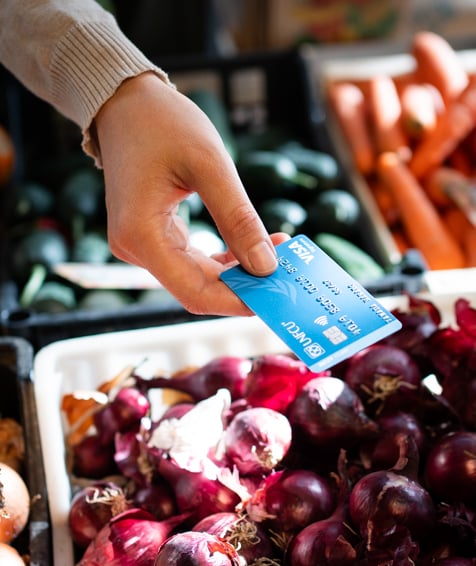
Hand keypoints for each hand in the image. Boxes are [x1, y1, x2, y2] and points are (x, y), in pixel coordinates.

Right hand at [94, 72, 288, 315]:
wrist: (125, 104)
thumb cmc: (162, 124)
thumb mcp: (210, 165)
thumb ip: (238, 219)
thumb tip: (266, 266)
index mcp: (141, 235)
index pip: (194, 292)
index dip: (237, 301)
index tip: (277, 294)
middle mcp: (134, 249)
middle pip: (197, 288)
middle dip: (244, 284)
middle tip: (288, 270)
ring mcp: (141, 245)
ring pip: (196, 277)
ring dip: (237, 272)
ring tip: (276, 251)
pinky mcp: (151, 237)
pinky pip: (190, 261)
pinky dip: (222, 259)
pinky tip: (250, 248)